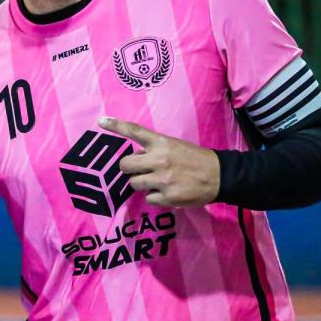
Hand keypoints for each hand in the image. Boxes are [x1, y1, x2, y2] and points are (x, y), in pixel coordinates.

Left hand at [98, 117, 219, 207]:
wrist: (220, 176)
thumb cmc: (195, 159)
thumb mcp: (175, 146)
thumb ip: (154, 150)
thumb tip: (135, 159)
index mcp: (162, 143)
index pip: (135, 131)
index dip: (116, 126)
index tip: (101, 122)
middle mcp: (159, 160)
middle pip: (125, 165)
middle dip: (128, 168)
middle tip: (138, 170)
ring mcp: (162, 180)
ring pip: (134, 183)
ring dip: (142, 183)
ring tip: (158, 181)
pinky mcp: (168, 197)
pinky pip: (148, 198)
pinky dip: (155, 197)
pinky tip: (168, 192)